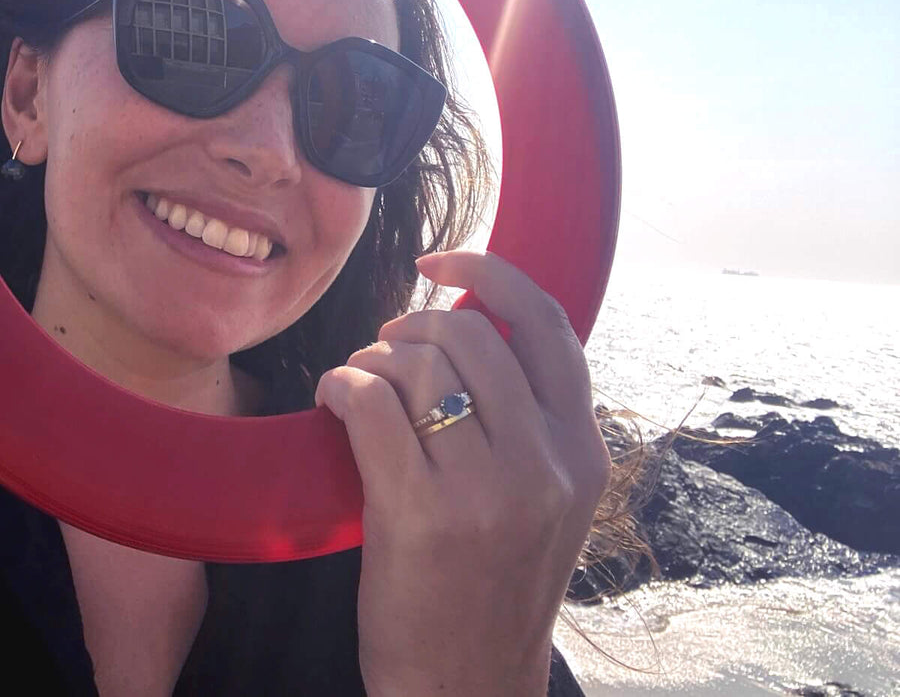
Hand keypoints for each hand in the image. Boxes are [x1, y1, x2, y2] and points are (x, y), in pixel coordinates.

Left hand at [313, 251, 609, 696]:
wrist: (465, 684)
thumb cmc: (492, 585)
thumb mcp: (548, 501)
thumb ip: (531, 421)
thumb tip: (476, 322)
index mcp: (582, 453)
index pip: (548, 324)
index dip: (492, 271)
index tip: (445, 260)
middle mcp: (545, 465)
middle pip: (472, 332)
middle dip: (415, 322)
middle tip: (389, 344)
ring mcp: (485, 490)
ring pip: (419, 363)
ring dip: (374, 358)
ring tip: (362, 382)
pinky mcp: (418, 513)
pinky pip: (370, 402)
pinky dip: (342, 383)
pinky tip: (332, 399)